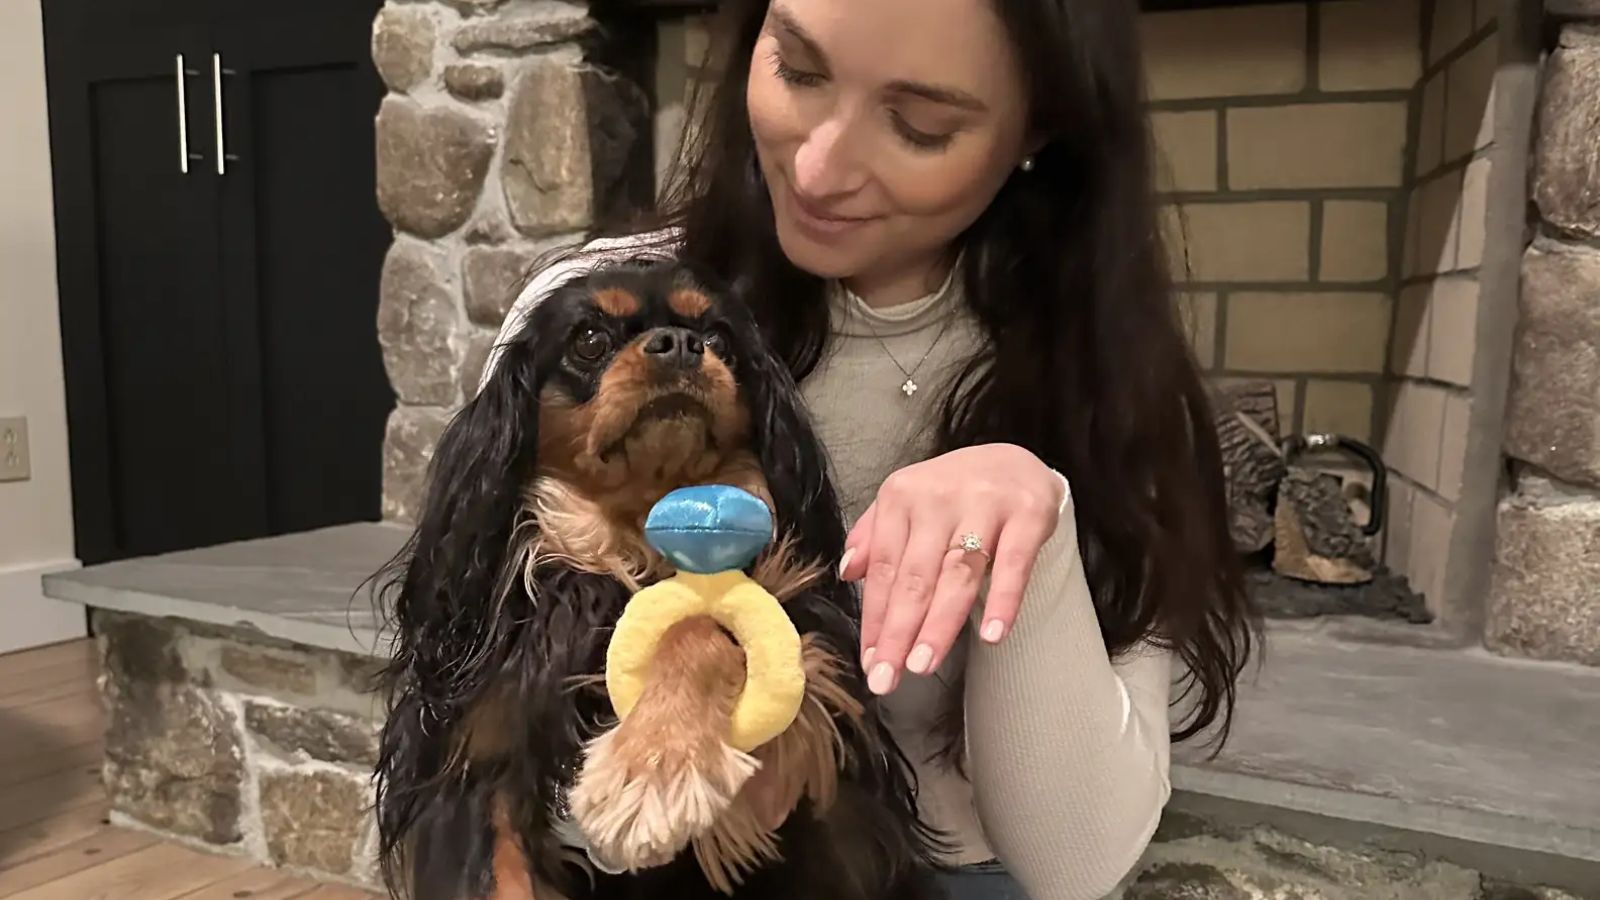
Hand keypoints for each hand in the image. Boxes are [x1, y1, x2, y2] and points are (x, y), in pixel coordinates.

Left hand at [838, 443, 1065, 694]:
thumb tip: (848, 572)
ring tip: (923, 664)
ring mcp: (984, 505)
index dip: (875, 618)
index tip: (871, 660)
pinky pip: (1013, 564)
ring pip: (957, 574)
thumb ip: (874, 536)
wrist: (1016, 460)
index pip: (885, 568)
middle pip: (916, 576)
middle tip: (888, 677)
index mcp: (901, 496)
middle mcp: (938, 498)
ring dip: (939, 624)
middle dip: (899, 631)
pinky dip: (1004, 600)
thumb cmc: (952, 493)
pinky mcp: (1027, 515)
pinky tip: (992, 635)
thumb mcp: (906, 503)